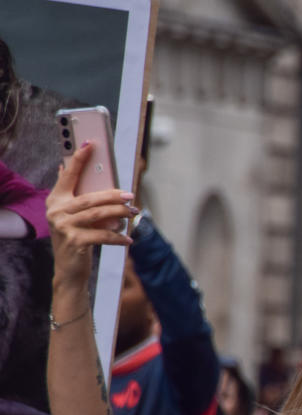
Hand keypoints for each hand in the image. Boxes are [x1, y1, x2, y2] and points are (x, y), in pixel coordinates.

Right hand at [47, 143, 134, 284]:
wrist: (69, 270)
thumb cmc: (75, 238)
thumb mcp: (72, 216)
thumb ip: (73, 194)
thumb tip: (66, 167)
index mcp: (55, 200)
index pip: (68, 175)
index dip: (78, 159)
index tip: (90, 144)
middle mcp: (56, 211)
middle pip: (90, 198)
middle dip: (114, 195)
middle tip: (131, 195)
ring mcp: (64, 227)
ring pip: (99, 214)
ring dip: (120, 213)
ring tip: (134, 213)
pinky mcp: (75, 242)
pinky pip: (103, 235)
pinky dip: (118, 236)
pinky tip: (128, 238)